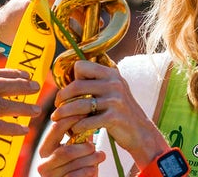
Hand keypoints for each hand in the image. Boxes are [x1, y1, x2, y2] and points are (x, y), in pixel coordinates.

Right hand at [36, 116, 104, 176]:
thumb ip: (79, 133)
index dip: (73, 120)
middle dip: (83, 147)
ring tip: (101, 155)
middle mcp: (44, 163)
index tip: (88, 115)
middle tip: (94, 145)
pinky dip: (88, 171)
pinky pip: (76, 176)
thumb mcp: (77, 147)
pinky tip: (95, 168)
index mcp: (45, 148)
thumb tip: (89, 109)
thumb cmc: (78, 163)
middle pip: (65, 151)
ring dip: (90, 159)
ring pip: (73, 164)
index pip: (56, 128)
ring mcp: (50, 176)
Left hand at [49, 61, 168, 166]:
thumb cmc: (121, 111)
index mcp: (111, 73)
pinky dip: (76, 127)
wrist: (140, 132)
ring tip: (57, 119)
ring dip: (64, 113)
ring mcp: (115, 100)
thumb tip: (71, 78)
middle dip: (61, 97)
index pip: (81, 66)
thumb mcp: (113, 90)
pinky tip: (74, 130)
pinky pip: (87, 121)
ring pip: (79, 104)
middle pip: (76, 85)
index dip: (72, 77)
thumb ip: (97, 82)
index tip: (70, 90)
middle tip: (57, 106)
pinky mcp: (114, 118)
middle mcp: (114, 84)